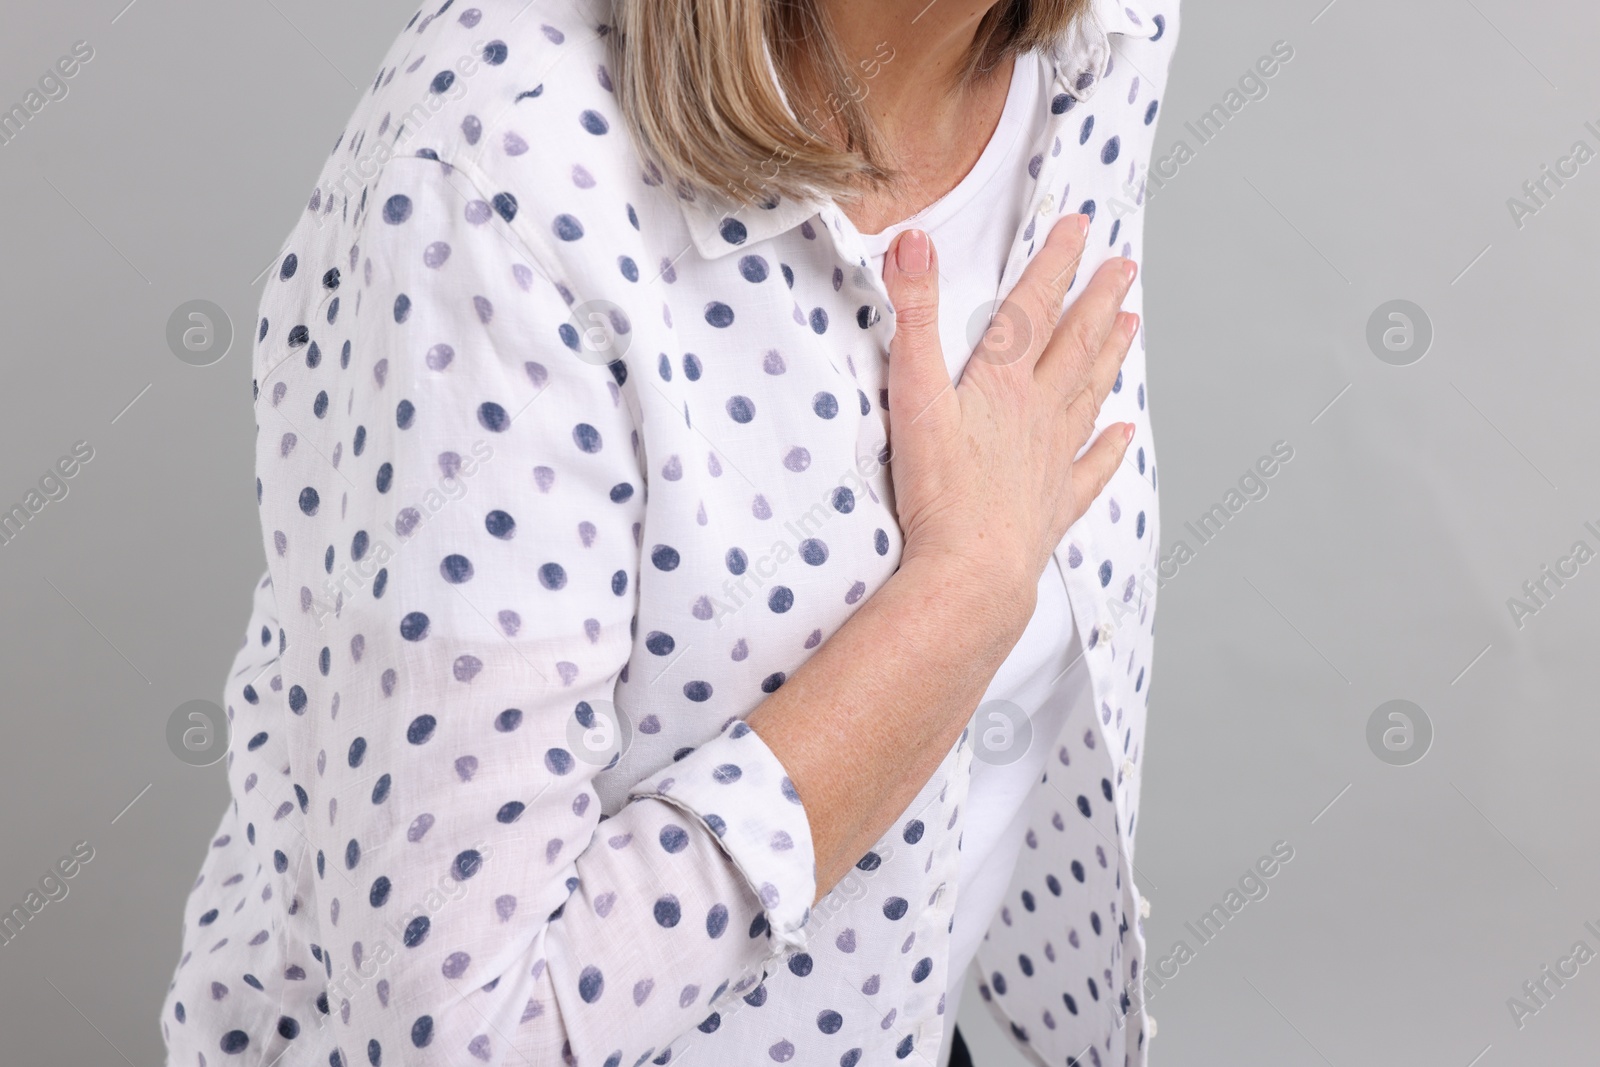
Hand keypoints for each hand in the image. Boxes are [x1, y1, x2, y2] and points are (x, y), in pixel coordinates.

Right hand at [881, 214, 1138, 624]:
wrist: (972, 571)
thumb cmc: (938, 490)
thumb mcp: (913, 392)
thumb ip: (914, 315)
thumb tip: (912, 241)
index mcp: (1004, 382)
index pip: (1034, 307)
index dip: (1055, 261)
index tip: (1079, 226)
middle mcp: (1039, 413)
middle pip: (1074, 344)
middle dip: (1097, 300)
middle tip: (1124, 267)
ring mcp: (1052, 459)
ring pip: (1089, 394)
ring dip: (1109, 356)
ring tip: (1130, 324)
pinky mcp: (1052, 504)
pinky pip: (1089, 469)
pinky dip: (1109, 448)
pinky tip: (1124, 433)